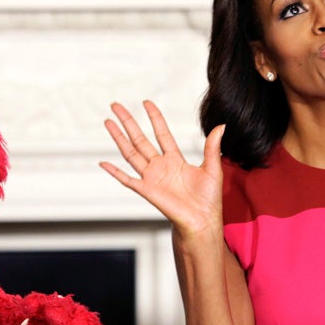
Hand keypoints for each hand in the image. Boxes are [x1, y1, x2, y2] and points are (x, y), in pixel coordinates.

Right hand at [100, 101, 224, 240]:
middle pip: (140, 139)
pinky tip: (103, 163)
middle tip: (116, 106)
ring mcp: (151, 178)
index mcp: (175, 160)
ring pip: (130, 153)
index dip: (155, 118)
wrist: (203, 221)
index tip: (147, 103)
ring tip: (108, 122)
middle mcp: (160, 166)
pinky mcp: (146, 190)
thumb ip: (212, 147)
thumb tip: (221, 126)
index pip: (162, 133)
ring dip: (118, 138)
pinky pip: (127, 179)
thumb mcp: (213, 168)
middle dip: (128, 122)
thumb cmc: (208, 199)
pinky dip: (114, 172)